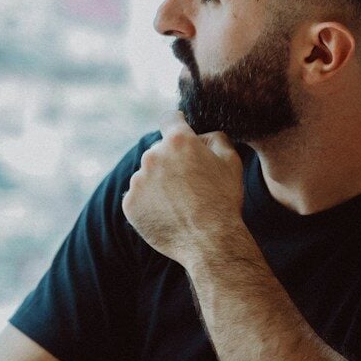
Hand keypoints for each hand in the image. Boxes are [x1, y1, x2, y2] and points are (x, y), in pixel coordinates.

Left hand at [121, 112, 247, 267]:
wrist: (210, 242)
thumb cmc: (224, 200)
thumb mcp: (231, 161)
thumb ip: (214, 137)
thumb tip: (200, 136)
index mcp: (177, 141)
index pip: (170, 119)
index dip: (176, 123)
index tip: (178, 128)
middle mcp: (152, 156)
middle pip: (158, 151)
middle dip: (170, 162)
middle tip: (189, 184)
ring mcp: (138, 181)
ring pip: (147, 176)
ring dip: (159, 184)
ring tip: (180, 204)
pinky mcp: (129, 203)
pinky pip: (138, 197)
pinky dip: (150, 203)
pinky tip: (169, 215)